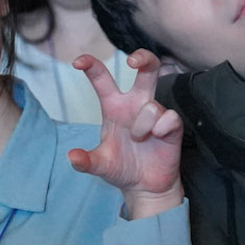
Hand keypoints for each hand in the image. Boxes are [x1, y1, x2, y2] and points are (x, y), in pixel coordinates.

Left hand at [66, 51, 183, 220]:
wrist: (146, 187)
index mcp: (114, 106)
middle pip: (145, 67)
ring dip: (143, 126)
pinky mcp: (172, 124)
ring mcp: (155, 112)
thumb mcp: (101, 165)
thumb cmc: (122, 168)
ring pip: (151, 104)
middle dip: (143, 57)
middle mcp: (135, 104)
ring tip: (140, 140)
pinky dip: (161, 129)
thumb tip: (72, 157)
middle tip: (133, 62)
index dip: (91, 66)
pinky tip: (158, 139)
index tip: (78, 61)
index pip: (102, 79)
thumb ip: (87, 161)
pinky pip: (169, 117)